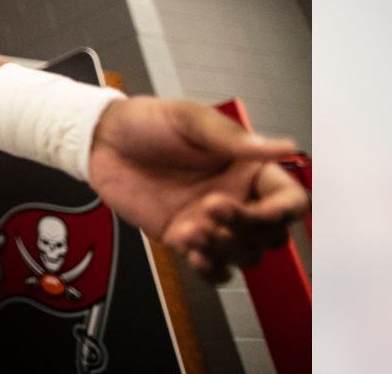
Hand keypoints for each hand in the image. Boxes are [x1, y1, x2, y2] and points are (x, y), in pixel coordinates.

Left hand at [87, 97, 307, 283]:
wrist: (102, 140)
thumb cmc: (147, 122)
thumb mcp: (190, 120)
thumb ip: (234, 140)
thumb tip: (285, 146)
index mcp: (247, 167)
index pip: (289, 199)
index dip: (284, 211)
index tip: (264, 210)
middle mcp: (236, 197)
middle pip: (271, 235)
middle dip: (249, 229)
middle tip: (212, 206)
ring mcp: (210, 221)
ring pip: (245, 256)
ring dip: (226, 250)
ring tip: (193, 228)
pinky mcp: (183, 237)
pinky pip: (213, 268)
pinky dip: (211, 270)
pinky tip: (194, 253)